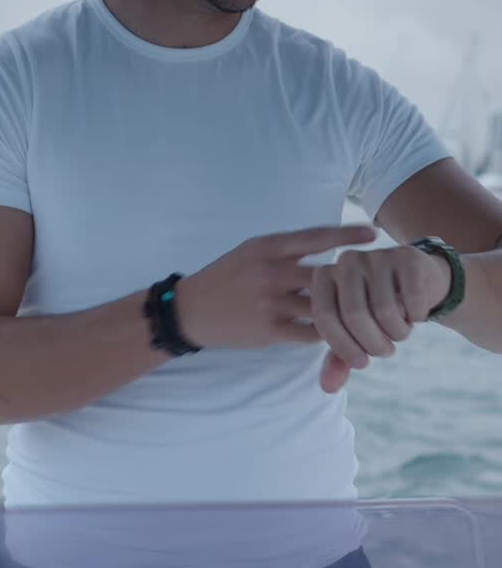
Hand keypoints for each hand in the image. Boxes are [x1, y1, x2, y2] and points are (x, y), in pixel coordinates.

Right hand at [175, 225, 376, 350]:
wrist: (192, 309)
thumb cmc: (228, 276)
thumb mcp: (253, 250)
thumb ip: (287, 248)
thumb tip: (331, 246)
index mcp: (269, 247)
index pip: (317, 237)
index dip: (348, 235)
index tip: (374, 234)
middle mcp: (271, 271)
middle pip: (327, 275)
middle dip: (353, 282)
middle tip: (377, 286)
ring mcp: (270, 302)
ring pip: (323, 307)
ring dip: (343, 312)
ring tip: (363, 316)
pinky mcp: (268, 330)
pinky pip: (311, 333)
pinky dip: (326, 332)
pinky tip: (333, 332)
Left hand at [312, 244, 452, 393]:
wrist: (418, 284)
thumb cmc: (377, 312)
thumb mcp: (355, 335)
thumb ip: (339, 359)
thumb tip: (327, 388)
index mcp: (323, 277)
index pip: (324, 318)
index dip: (344, 348)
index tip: (361, 363)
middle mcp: (346, 261)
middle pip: (355, 315)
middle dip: (373, 345)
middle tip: (385, 351)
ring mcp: (376, 256)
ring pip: (385, 310)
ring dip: (397, 334)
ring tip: (399, 332)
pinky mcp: (407, 257)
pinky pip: (412, 301)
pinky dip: (416, 318)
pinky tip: (415, 314)